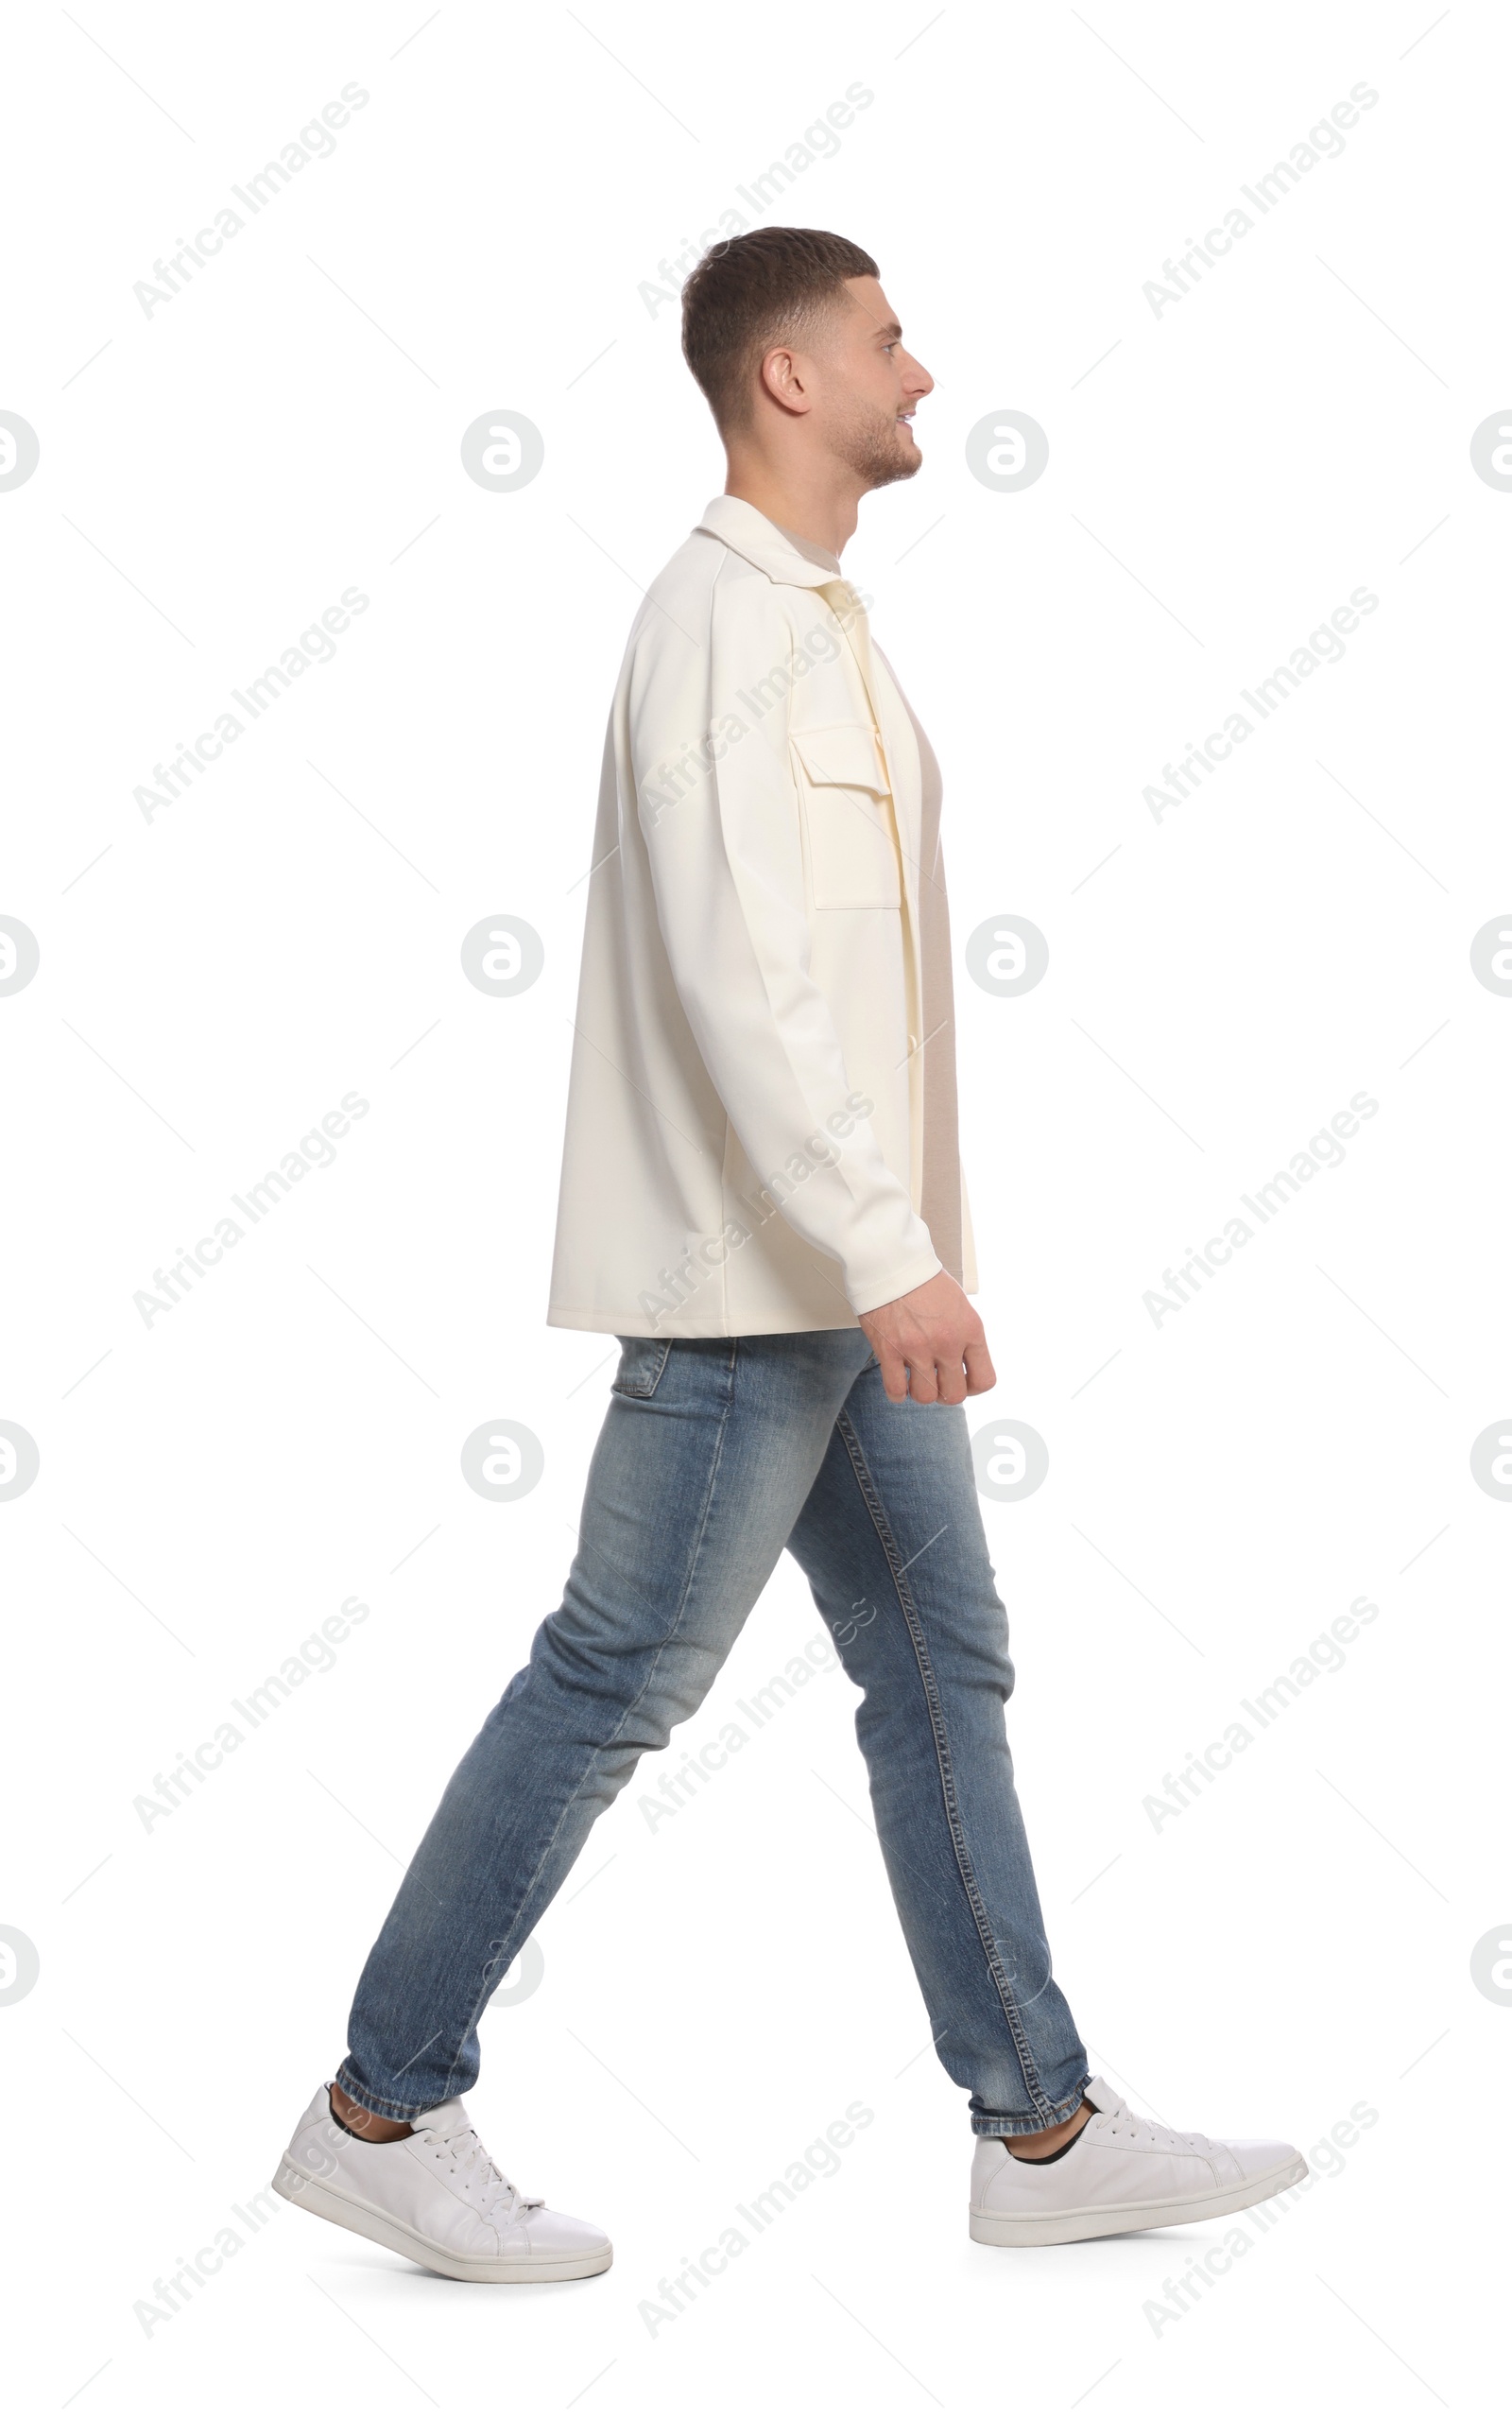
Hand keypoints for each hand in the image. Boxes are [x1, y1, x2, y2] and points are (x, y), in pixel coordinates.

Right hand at [858, 1270, 995, 1404]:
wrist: (891, 1261)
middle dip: (946, 1393)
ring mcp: (917, 1349)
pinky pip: (896, 1390)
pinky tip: (898, 1382)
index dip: (973, 1387)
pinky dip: (897, 1393)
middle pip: (954, 1395)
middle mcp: (947, 1343)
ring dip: (921, 1392)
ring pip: (925, 1397)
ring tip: (915, 1379)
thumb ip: (964, 1333)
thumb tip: (962, 1360)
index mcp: (970, 1330)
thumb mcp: (959, 1304)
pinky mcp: (889, 1350)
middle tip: (937, 1382)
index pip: (984, 1379)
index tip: (963, 1382)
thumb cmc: (923, 1278)